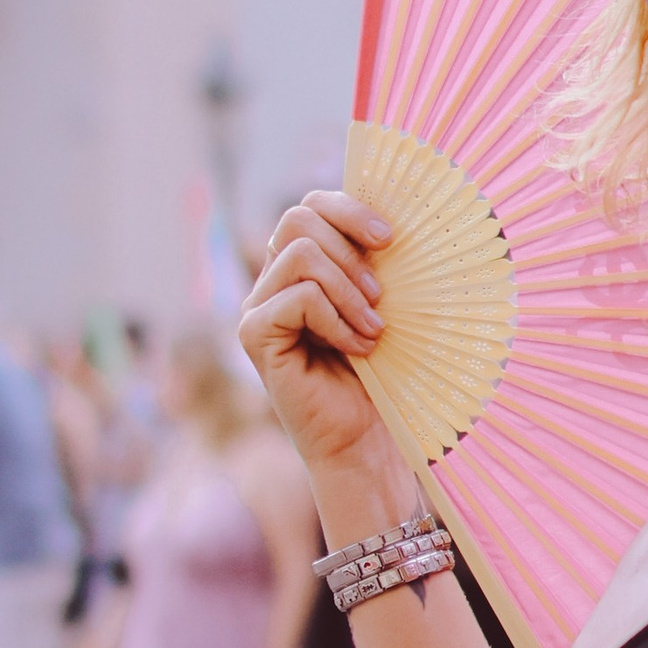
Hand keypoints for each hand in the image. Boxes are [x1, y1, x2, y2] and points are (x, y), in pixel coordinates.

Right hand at [236, 194, 405, 482]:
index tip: (391, 239)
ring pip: (300, 254)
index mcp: (301, 267)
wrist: (365, 440)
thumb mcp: (384, 305)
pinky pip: (299, 297)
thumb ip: (373, 261)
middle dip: (349, 247)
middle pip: (298, 217)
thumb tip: (393, 216)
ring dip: (348, 289)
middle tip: (380, 294)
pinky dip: (336, 320)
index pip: (311, 206)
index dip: (349, 209)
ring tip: (374, 329)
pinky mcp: (254, 334)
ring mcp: (258, 307)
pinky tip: (356, 348)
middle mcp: (272, 281)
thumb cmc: (381, 375)